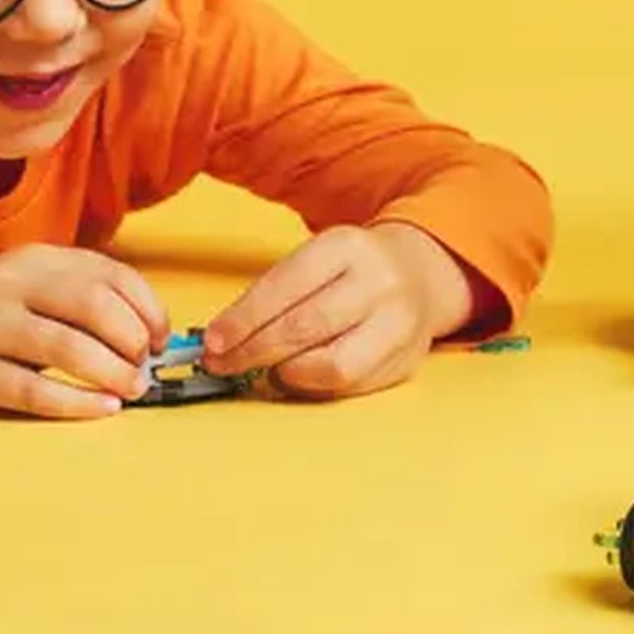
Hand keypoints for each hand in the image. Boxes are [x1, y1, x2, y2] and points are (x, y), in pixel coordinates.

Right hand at [0, 246, 168, 418]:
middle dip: (133, 341)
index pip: (111, 275)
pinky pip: (34, 390)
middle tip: (145, 366)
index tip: (162, 336)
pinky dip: (78, 403)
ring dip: (113, 374)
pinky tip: (103, 408)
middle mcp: (9, 286)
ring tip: (132, 389)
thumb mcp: (31, 284)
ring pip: (68, 349)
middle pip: (94, 307)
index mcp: (35, 260)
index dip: (148, 308)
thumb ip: (84, 295)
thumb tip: (151, 330)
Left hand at [200, 221, 472, 397]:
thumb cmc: (351, 270)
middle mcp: (379, 282)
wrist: (420, 273)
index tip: (213, 342)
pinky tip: (299, 375)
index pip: (286, 285)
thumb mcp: (316, 258)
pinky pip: (351, 386)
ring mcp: (399, 324)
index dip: (244, 319)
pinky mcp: (407, 360)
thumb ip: (275, 294)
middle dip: (254, 351)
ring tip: (267, 370)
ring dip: (287, 375)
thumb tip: (222, 339)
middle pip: (305, 327)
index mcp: (348, 247)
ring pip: (333, 366)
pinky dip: (316, 386)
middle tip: (223, 364)